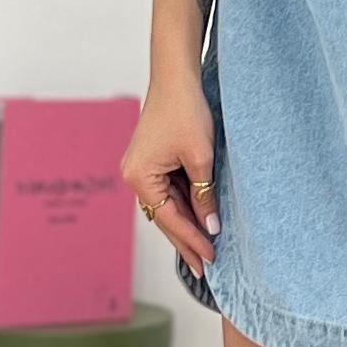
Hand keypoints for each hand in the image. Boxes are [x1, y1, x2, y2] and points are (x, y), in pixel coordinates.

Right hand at [122, 78, 218, 273]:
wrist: (176, 78)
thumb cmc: (186, 111)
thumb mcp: (200, 157)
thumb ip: (204, 194)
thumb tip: (211, 226)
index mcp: (140, 178)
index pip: (170, 219)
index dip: (192, 240)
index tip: (211, 258)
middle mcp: (135, 177)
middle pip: (164, 218)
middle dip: (186, 241)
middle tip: (206, 268)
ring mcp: (141, 171)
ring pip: (167, 207)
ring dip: (186, 226)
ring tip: (204, 251)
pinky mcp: (151, 163)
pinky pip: (168, 193)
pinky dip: (184, 207)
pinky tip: (198, 222)